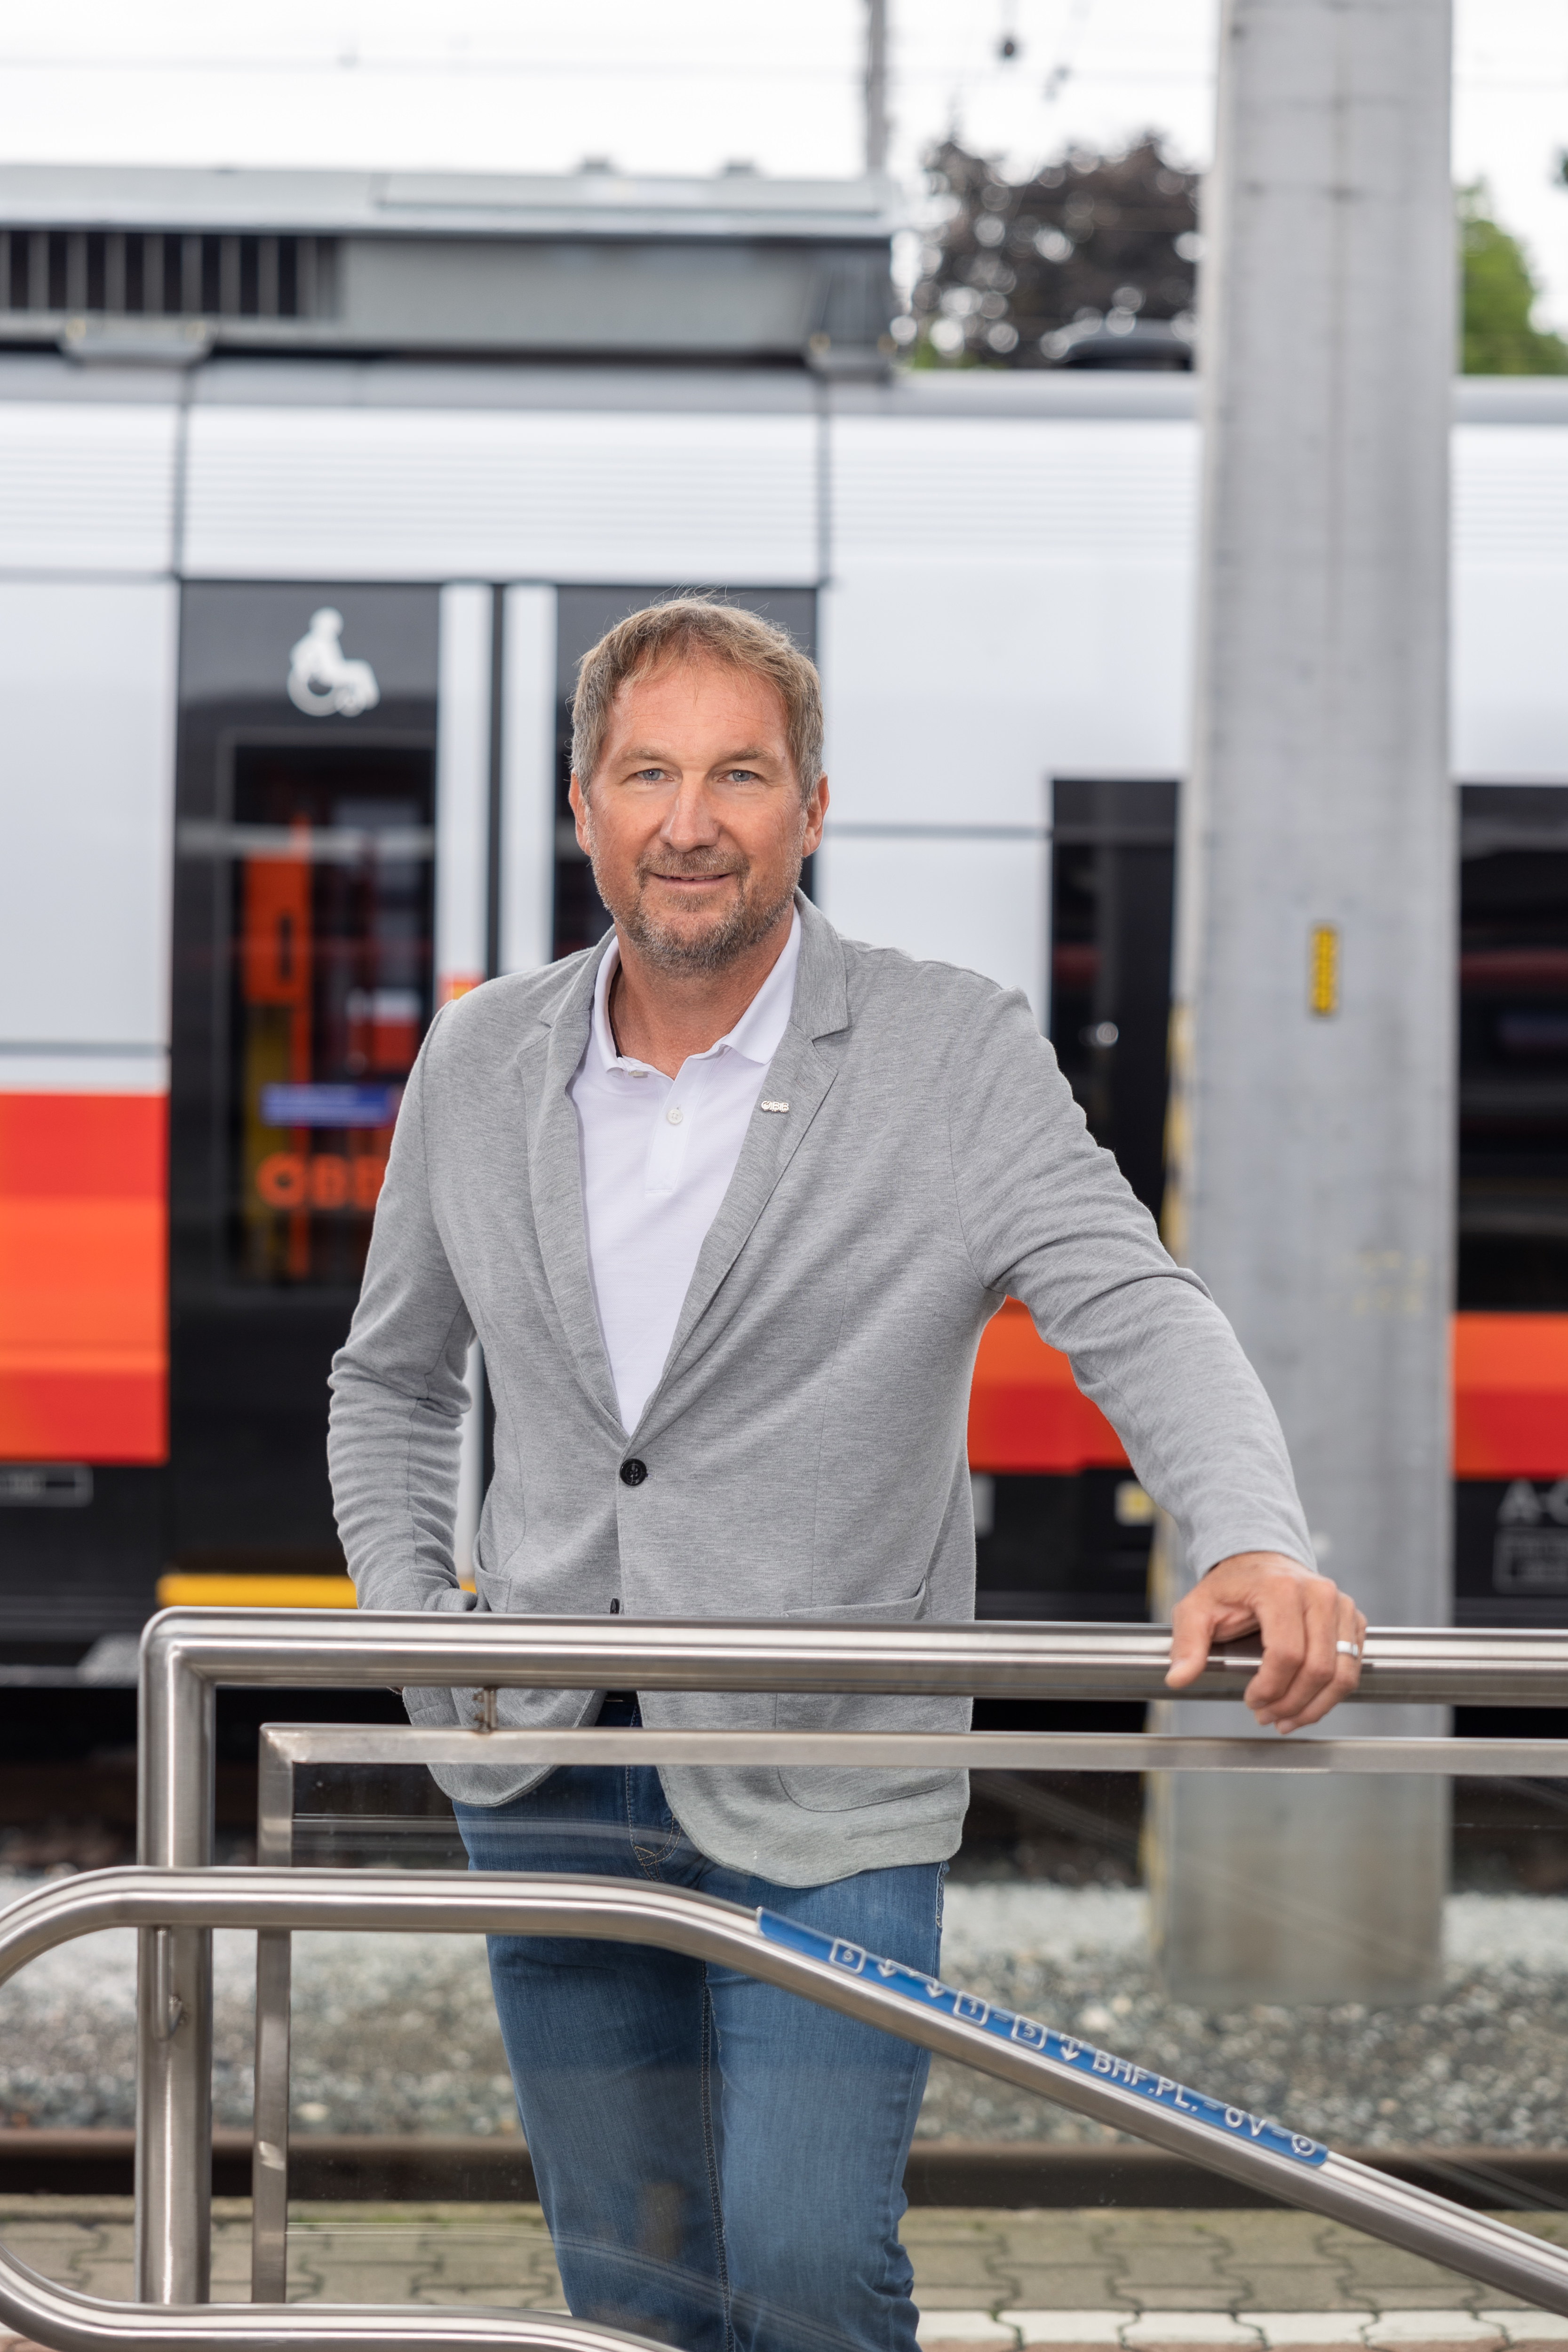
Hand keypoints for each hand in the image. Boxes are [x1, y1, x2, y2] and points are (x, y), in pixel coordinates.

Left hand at [1165, 1550, 1366, 1732]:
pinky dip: (1332, 1693)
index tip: (1251, 1701)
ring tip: (1287, 1719)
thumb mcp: (1197, 1609)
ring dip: (1315, 1706)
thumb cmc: (1230, 1586)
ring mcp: (1341, 1605)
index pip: (1286, 1654)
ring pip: (1341, 1673)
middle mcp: (1319, 1594)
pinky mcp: (1353, 1618)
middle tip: (1267, 1717)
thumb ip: (1188, 1643)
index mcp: (1280, 1589)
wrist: (1259, 1560)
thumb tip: (1178, 1678)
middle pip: (1317, 1668)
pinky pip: (1352, 1666)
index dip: (1270, 1687)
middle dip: (1291, 1703)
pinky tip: (1308, 1703)